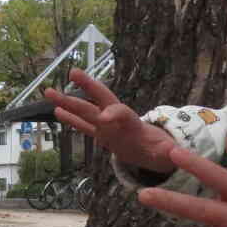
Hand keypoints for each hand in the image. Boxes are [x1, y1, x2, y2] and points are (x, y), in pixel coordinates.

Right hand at [44, 69, 177, 173]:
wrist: (150, 150)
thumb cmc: (158, 149)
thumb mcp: (165, 152)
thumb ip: (169, 152)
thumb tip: (177, 154)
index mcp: (131, 122)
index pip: (122, 114)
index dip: (114, 114)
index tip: (105, 118)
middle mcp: (115, 118)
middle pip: (99, 102)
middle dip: (86, 88)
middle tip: (72, 72)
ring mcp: (105, 124)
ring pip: (84, 110)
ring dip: (68, 101)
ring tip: (49, 91)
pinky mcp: (99, 133)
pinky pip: (82, 125)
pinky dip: (70, 118)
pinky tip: (56, 111)